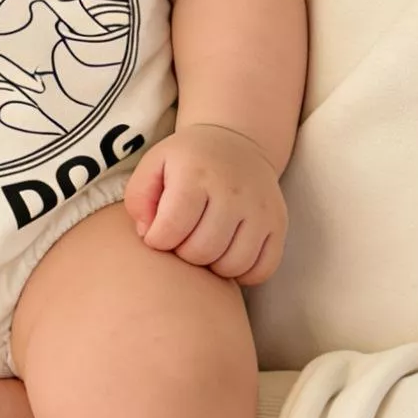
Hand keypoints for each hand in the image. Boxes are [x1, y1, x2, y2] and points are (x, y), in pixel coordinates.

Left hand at [123, 122, 286, 283]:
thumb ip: (138, 198)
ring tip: (203, 246)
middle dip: (183, 254)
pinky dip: (242, 273)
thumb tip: (149, 234)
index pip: (172, 228)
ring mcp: (260, 209)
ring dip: (211, 266)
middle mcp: (233, 191)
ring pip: (233, 265)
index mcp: (196, 174)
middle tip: (182, 240)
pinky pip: (262, 269)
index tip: (158, 233)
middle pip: (202, 251)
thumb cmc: (187, 161)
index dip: (157, 240)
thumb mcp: (153, 165)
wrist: (236, 143)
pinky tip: (227, 255)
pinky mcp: (278, 224)